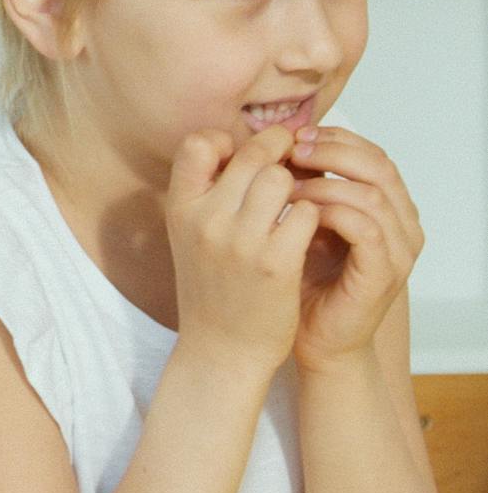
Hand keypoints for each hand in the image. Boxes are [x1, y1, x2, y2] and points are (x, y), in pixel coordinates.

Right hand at [165, 128, 318, 381]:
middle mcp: (205, 220)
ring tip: (299, 200)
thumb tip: (246, 146)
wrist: (222, 351)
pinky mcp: (275, 263)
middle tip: (294, 160)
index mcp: (180, 209)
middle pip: (252, 154)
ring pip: (281, 178)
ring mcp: (240, 241)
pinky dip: (312, 216)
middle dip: (279, 152)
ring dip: (297, 185)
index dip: (227, 141)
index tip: (245, 154)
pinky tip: (308, 232)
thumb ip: (209, 194)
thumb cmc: (213, 288)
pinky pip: (306, 212)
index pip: (198, 144)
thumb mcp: (192, 236)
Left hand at [288, 127, 422, 373]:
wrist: (316, 342)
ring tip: (286, 186)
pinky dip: (331, 213)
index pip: (371, 154)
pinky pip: (365, 228)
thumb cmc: (306, 283)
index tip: (294, 136)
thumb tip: (280, 143)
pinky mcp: (385, 273)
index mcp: (390, 207)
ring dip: (325, 182)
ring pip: (371, 193)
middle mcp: (404, 225)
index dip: (334, 138)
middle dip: (331, 151)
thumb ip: (307, 188)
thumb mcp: (305, 224)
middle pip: (378, 164)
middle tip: (291, 151)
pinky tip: (300, 214)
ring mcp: (399, 250)